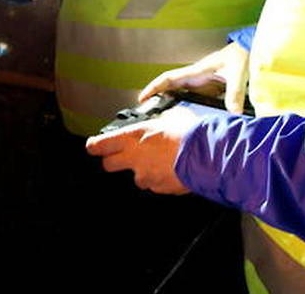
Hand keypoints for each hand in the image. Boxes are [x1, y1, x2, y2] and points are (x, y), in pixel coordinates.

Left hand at [84, 106, 200, 193]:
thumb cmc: (191, 133)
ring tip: (160, 160)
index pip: (100, 145)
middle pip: (108, 165)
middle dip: (114, 160)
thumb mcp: (171, 116)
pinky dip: (161, 178)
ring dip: (143, 170)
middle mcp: (135, 159)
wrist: (209, 155)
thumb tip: (161, 122)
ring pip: (136, 177)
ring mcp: (146, 176)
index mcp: (133, 137)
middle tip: (123, 155)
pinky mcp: (160, 188)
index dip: (94, 146)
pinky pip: (155, 184)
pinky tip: (173, 168)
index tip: (94, 146)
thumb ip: (158, 122)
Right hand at [138, 42, 249, 113]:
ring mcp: (203, 83)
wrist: (251, 49)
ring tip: (162, 120)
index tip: (142, 97)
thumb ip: (235, 93)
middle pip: (171, 88)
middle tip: (147, 114)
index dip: (154, 87)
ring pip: (181, 94)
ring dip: (171, 104)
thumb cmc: (242, 55)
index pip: (169, 78)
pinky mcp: (212, 88)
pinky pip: (195, 99)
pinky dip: (188, 108)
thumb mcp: (239, 73)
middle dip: (157, 99)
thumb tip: (233, 112)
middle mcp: (196, 77)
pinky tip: (187, 119)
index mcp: (197, 71)